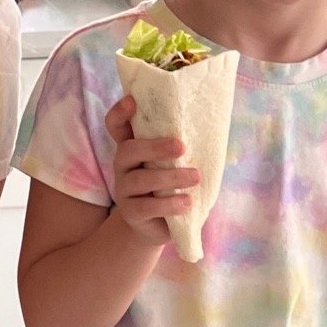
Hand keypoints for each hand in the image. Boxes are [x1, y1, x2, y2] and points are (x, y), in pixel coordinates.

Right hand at [104, 94, 199, 247]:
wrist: (159, 226)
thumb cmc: (169, 186)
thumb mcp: (171, 163)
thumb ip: (177, 148)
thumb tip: (210, 127)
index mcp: (132, 147)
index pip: (116, 125)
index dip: (120, 113)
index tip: (132, 100)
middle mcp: (123, 166)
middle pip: (128, 150)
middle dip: (154, 147)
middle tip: (181, 146)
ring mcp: (124, 189)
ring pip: (140, 179)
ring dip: (170, 177)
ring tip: (195, 177)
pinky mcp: (131, 212)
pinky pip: (146, 206)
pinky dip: (169, 203)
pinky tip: (186, 201)